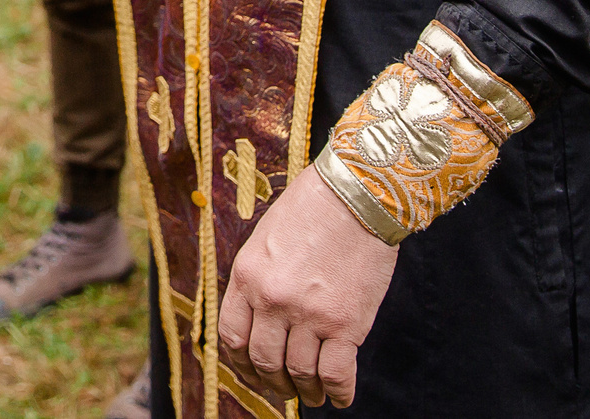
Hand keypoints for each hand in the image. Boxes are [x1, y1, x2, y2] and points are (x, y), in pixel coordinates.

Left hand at [216, 167, 398, 409]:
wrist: (357, 193)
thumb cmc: (314, 208)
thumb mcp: (266, 238)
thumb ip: (258, 278)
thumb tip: (258, 316)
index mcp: (247, 276)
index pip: (232, 337)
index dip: (242, 363)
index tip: (253, 370)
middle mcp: (272, 300)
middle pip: (264, 361)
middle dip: (274, 381)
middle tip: (285, 387)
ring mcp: (308, 315)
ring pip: (299, 373)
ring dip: (306, 391)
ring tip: (315, 395)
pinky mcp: (345, 323)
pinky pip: (335, 374)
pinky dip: (339, 392)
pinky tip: (341, 395)